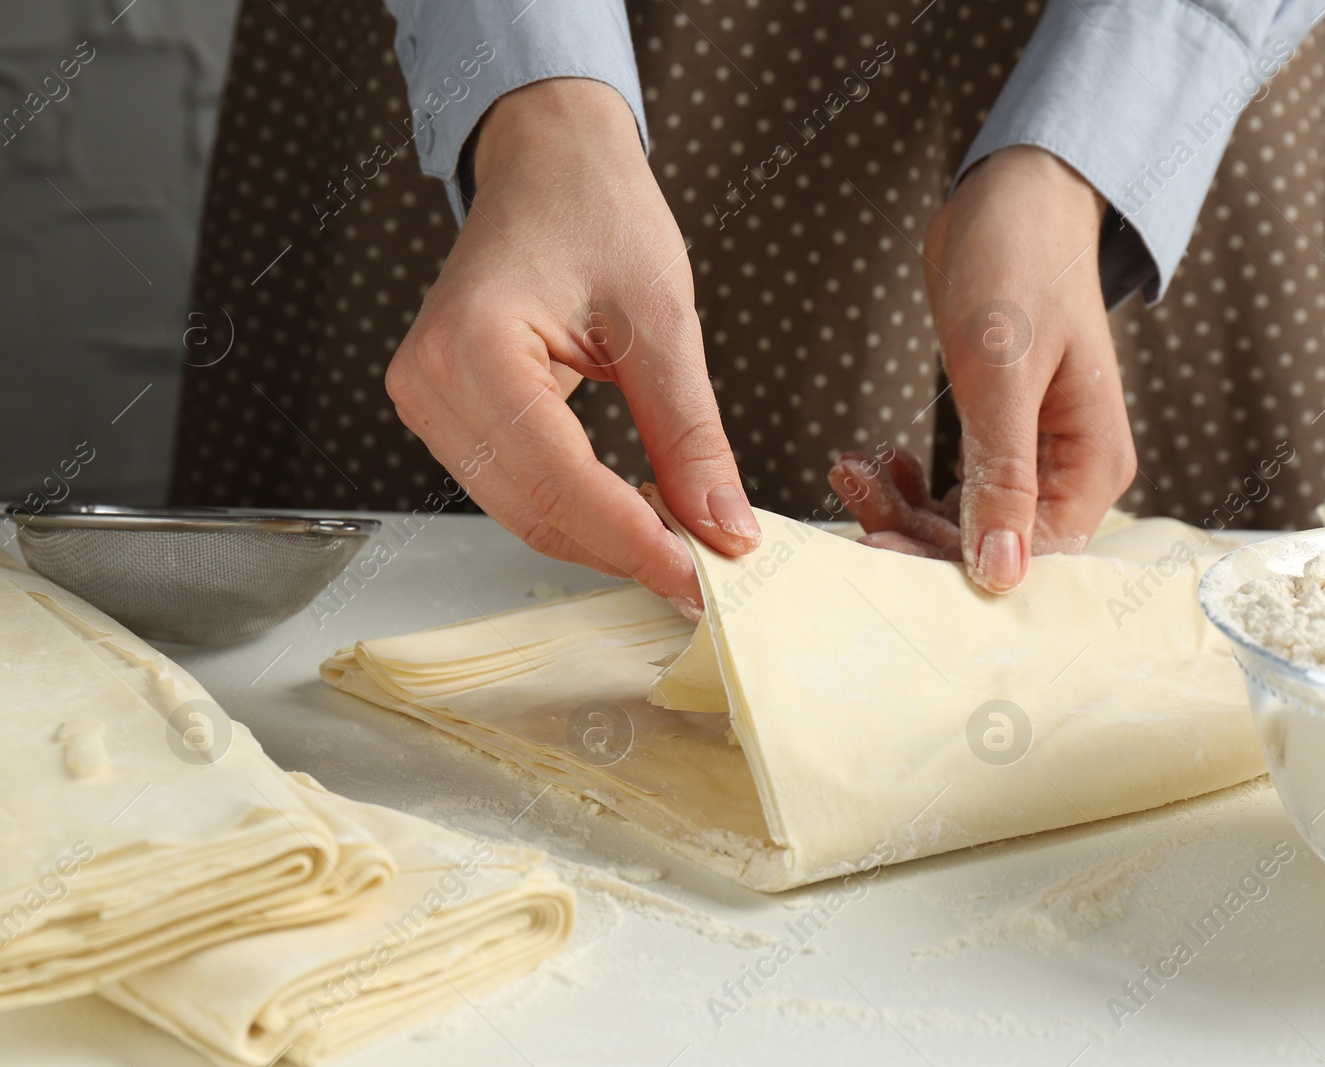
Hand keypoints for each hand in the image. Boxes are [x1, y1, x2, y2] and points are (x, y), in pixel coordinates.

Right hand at [385, 79, 758, 614]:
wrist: (549, 162)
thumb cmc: (597, 212)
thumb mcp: (664, 321)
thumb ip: (691, 435)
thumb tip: (725, 528)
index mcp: (474, 346)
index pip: (561, 483)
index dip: (637, 542)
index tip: (703, 579)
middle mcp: (430, 382)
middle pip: (536, 512)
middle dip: (624, 552)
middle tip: (706, 576)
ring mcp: (427, 400)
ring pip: (523, 514)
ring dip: (602, 541)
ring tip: (681, 547)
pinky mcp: (445, 413)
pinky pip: (515, 489)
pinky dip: (578, 514)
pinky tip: (636, 515)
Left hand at [835, 146, 1135, 591]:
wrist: (1013, 199)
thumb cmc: (1019, 267)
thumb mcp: (1003, 372)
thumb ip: (1003, 475)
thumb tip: (1001, 573)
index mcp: (1093, 466)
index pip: (1029, 553)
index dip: (952, 561)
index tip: (879, 546)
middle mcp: (1070, 473)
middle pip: (990, 542)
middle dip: (914, 529)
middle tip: (852, 490)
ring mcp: (1032, 457)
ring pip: (962, 519)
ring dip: (901, 505)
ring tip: (851, 466)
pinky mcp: (997, 438)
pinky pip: (951, 489)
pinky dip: (908, 483)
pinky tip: (875, 458)